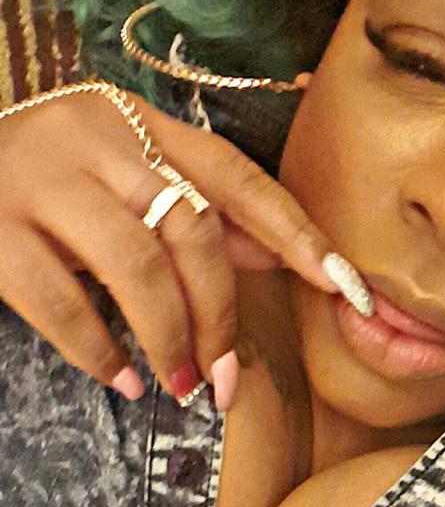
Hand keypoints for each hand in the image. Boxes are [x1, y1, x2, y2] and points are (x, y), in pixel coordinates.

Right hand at [0, 87, 340, 408]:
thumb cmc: (41, 182)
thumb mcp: (118, 179)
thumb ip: (193, 210)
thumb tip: (278, 254)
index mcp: (135, 120)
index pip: (234, 176)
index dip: (294, 232)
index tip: (342, 286)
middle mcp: (93, 137)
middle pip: (191, 228)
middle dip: (220, 314)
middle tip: (223, 380)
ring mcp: (40, 180)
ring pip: (135, 266)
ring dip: (170, 337)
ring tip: (180, 385)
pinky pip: (63, 304)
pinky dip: (102, 352)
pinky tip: (125, 379)